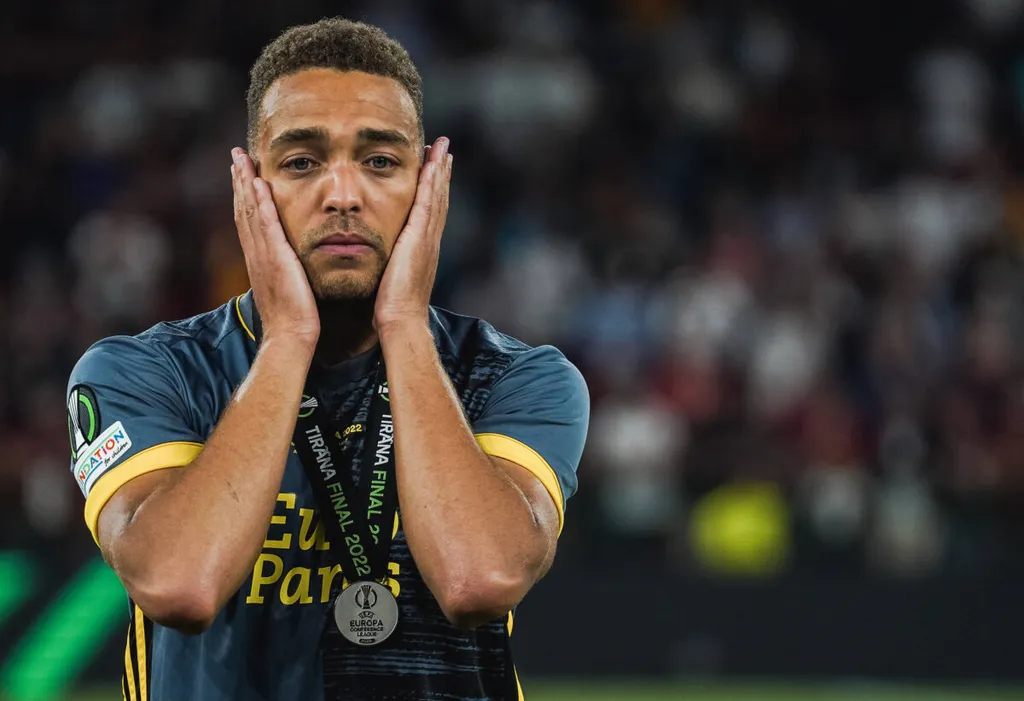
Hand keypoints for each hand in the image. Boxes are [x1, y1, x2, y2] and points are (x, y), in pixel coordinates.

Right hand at [231, 148, 319, 350]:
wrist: (292, 337)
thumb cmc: (296, 320)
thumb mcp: (289, 288)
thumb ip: (288, 272)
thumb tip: (293, 265)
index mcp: (260, 260)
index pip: (248, 220)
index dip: (244, 195)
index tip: (244, 173)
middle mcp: (256, 254)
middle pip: (243, 209)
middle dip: (239, 181)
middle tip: (236, 155)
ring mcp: (263, 255)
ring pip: (249, 211)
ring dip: (245, 183)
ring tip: (242, 158)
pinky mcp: (275, 259)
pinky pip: (265, 225)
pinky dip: (260, 203)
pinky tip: (259, 183)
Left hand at [374, 137, 452, 331]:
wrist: (399, 320)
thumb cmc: (390, 310)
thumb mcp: (388, 282)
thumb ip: (386, 269)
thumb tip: (376, 267)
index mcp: (421, 251)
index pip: (428, 214)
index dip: (432, 191)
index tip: (433, 170)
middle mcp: (429, 241)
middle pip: (438, 200)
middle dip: (440, 174)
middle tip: (444, 149)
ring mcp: (427, 238)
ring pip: (436, 196)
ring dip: (439, 170)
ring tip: (442, 147)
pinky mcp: (419, 236)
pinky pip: (428, 201)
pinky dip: (432, 180)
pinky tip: (432, 161)